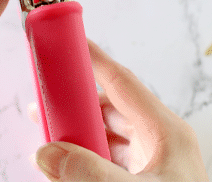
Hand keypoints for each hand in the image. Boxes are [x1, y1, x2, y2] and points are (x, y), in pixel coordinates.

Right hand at [33, 40, 207, 181]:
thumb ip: (85, 173)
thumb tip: (46, 153)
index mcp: (166, 133)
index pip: (122, 82)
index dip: (93, 59)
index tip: (66, 43)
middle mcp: (160, 143)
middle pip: (111, 107)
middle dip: (76, 100)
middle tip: (45, 94)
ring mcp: (153, 164)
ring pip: (107, 134)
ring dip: (77, 131)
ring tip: (47, 130)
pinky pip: (108, 159)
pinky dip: (84, 155)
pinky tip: (65, 162)